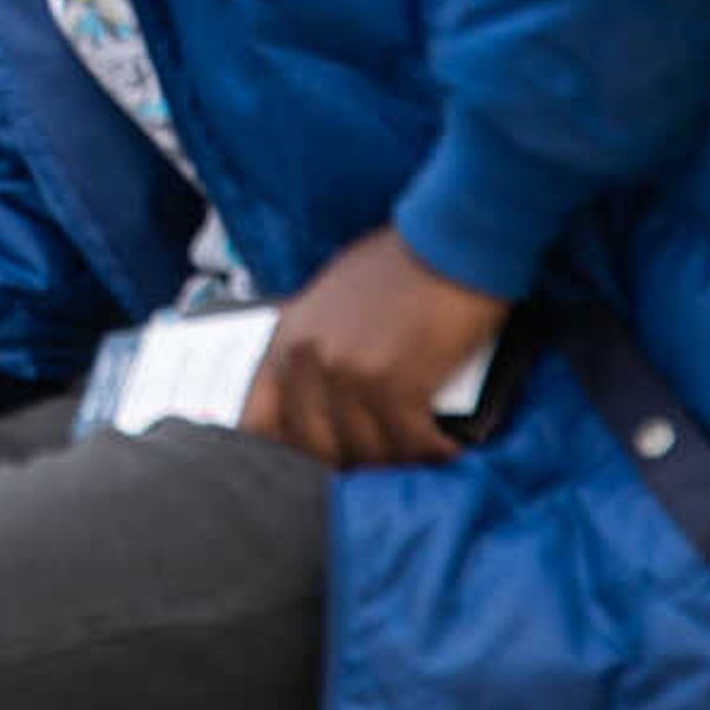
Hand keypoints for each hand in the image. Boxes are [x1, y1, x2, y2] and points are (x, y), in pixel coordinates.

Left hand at [240, 225, 509, 471]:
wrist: (451, 241)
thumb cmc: (400, 266)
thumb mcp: (332, 300)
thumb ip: (314, 348)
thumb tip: (312, 402)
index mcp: (287, 338)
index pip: (258, 421)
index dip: (282, 454)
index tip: (306, 469)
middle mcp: (309, 358)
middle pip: (316, 447)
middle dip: (350, 462)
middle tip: (379, 463)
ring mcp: (351, 373)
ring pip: (367, 451)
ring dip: (396, 459)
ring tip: (416, 455)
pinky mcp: (397, 385)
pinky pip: (409, 444)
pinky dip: (431, 452)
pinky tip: (446, 450)